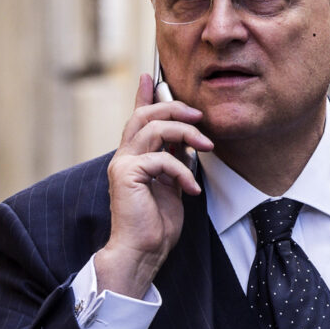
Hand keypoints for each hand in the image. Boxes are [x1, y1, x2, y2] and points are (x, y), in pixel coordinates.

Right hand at [95, 74, 213, 298]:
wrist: (142, 252)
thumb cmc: (156, 224)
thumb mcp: (171, 184)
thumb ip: (174, 160)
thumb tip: (187, 141)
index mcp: (133, 156)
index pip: (138, 117)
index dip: (144, 95)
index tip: (151, 76)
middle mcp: (124, 156)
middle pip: (145, 114)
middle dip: (174, 107)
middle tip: (199, 114)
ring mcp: (123, 163)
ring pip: (154, 128)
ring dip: (185, 132)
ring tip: (207, 145)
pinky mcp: (126, 174)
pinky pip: (161, 159)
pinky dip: (182, 170)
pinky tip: (192, 188)